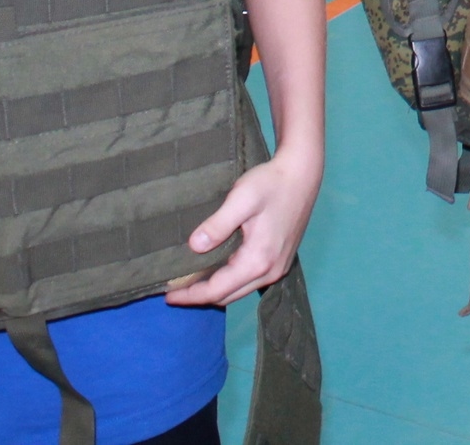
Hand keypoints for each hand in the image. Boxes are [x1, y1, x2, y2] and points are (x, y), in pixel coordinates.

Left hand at [166, 154, 319, 308]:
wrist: (302, 173)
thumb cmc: (271, 183)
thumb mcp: (242, 198)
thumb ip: (218, 224)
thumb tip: (194, 247)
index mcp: (258, 261)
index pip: (217, 290)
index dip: (190, 295)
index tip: (167, 294)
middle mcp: (270, 271)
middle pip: (228, 296)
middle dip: (199, 296)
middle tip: (173, 290)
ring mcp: (278, 268)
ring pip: (239, 290)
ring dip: (214, 289)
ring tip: (190, 281)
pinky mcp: (280, 260)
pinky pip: (249, 280)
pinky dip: (229, 281)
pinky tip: (216, 269)